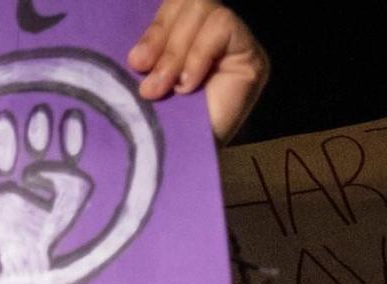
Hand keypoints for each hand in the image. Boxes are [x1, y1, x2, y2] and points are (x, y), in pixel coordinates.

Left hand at [127, 0, 268, 144]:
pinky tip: (189, 85)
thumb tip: (138, 52)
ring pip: (205, 9)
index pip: (175, 5)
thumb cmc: (166, 129)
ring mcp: (235, 44)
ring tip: (166, 87)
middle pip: (190, 2)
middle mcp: (212, 35)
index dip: (155, 27)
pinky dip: (199, 55)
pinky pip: (221, 27)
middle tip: (147, 77)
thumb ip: (150, 54)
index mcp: (185, 35)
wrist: (187, 165)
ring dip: (177, 51)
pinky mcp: (251, 54)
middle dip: (163, 39)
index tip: (136, 62)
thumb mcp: (150, 82)